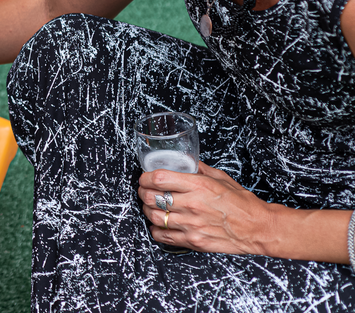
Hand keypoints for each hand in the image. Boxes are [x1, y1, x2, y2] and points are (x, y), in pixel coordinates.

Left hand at [138, 162, 273, 253]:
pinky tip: (159, 224)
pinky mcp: (193, 241)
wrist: (258, 228)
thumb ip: (199, 169)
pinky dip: (155, 229)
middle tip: (144, 191)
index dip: (145, 177)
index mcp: (198, 186)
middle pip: (152, 198)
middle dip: (143, 193)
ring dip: (147, 210)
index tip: (144, 178)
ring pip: (154, 217)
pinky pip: (163, 236)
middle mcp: (192, 205)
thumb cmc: (242, 203)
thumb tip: (185, 161)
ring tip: (151, 207)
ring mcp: (192, 225)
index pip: (159, 178)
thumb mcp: (221, 178)